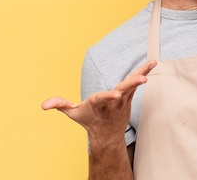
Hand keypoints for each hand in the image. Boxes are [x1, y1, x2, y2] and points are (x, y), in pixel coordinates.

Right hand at [42, 60, 156, 138]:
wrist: (107, 133)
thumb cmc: (89, 120)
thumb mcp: (73, 114)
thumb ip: (60, 105)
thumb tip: (43, 105)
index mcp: (97, 105)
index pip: (103, 99)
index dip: (109, 96)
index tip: (116, 94)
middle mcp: (112, 102)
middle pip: (123, 91)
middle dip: (132, 85)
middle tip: (142, 80)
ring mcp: (123, 99)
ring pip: (132, 85)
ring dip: (142, 74)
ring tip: (152, 63)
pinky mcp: (129, 95)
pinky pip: (137, 82)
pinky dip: (144, 72)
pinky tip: (152, 63)